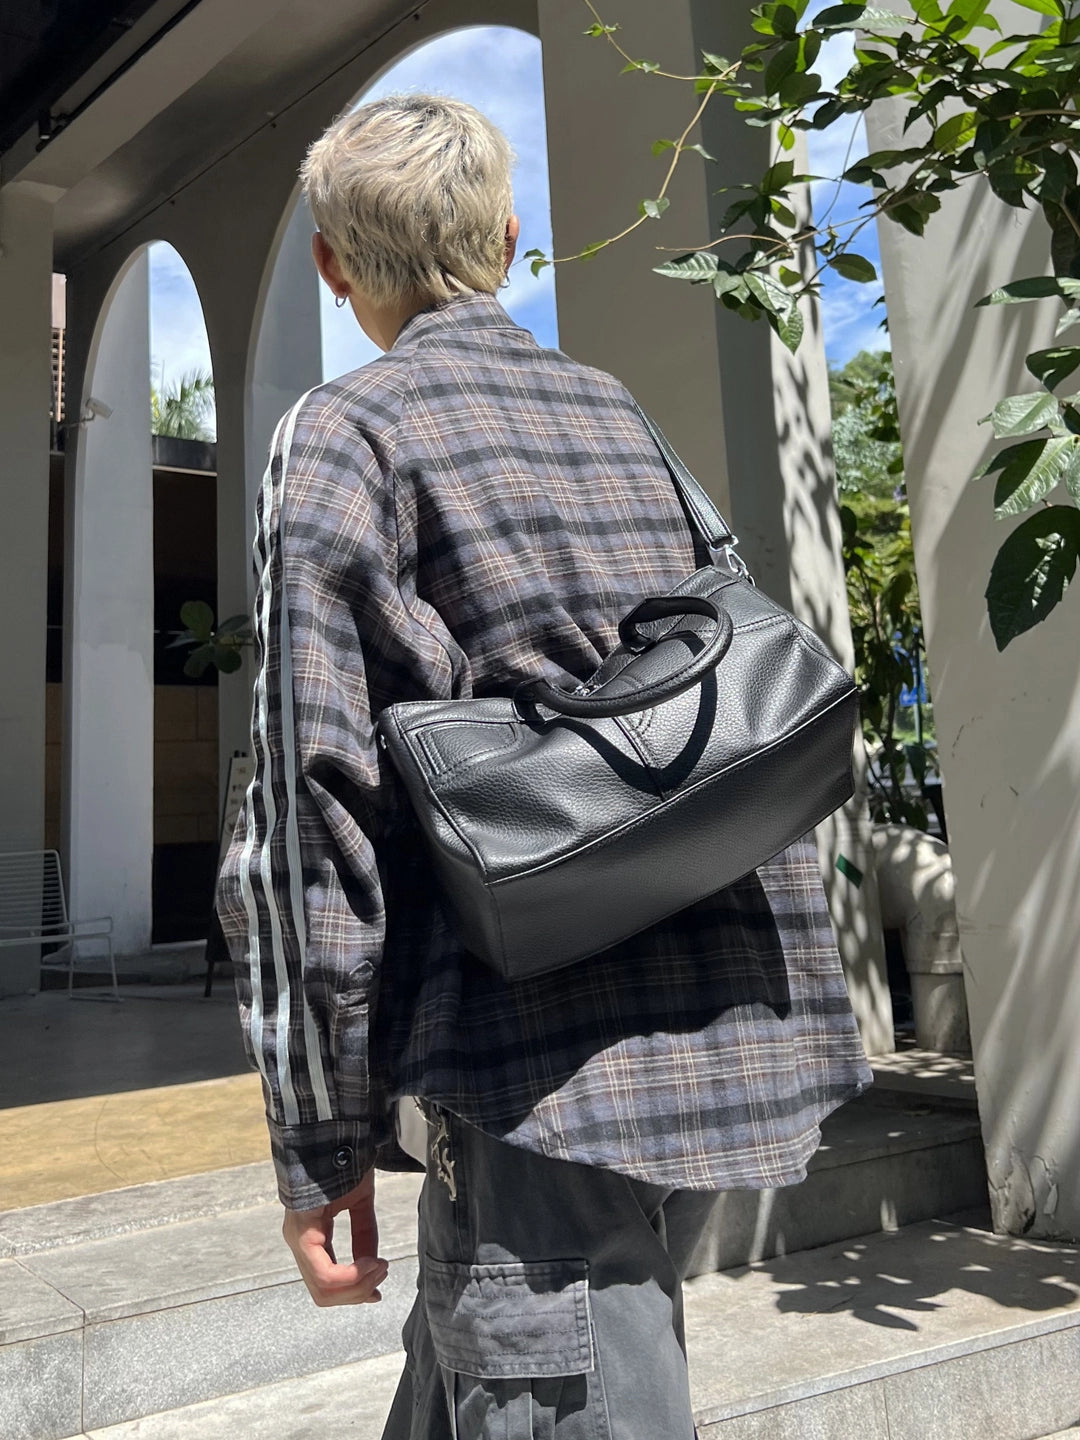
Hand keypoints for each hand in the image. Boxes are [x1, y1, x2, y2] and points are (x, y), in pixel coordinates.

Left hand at [282, 1169, 388, 1306]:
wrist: (334, 1134)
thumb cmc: (344, 1162)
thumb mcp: (358, 1202)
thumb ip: (363, 1233)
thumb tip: (373, 1264)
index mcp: (310, 1236)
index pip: (324, 1282)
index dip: (353, 1292)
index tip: (378, 1289)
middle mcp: (299, 1242)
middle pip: (324, 1293)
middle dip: (358, 1291)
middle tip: (382, 1272)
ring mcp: (298, 1240)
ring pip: (323, 1289)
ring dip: (358, 1285)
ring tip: (380, 1266)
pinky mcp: (303, 1235)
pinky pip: (325, 1274)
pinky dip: (352, 1276)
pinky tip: (371, 1263)